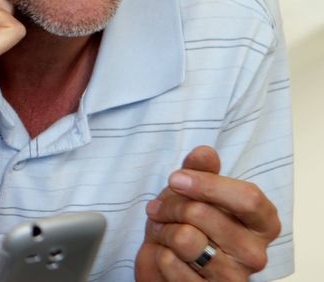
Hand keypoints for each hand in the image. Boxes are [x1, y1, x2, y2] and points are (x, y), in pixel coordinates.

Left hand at [135, 146, 279, 280]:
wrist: (169, 266)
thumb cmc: (188, 227)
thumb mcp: (194, 193)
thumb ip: (202, 170)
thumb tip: (204, 152)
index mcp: (263, 224)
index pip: (248, 198)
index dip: (207, 184)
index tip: (177, 178)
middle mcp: (255, 254)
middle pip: (203, 214)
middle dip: (170, 206)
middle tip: (159, 209)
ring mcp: (234, 277)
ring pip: (184, 239)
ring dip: (162, 230)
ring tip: (163, 232)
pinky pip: (170, 262)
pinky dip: (158, 254)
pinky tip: (166, 255)